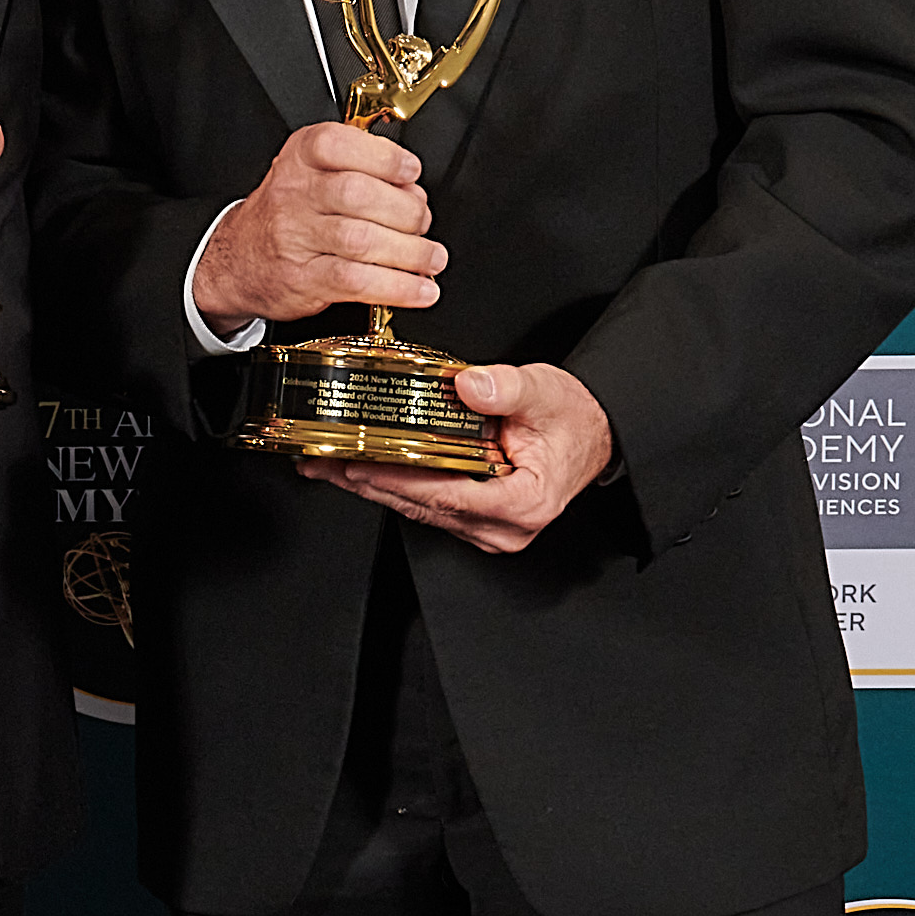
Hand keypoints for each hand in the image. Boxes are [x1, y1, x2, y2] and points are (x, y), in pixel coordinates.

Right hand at [195, 123, 442, 327]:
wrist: (237, 261)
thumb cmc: (286, 214)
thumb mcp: (312, 173)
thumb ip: (363, 171)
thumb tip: (415, 195)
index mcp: (300, 158)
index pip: (337, 144)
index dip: (383, 157)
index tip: (410, 172)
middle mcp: (293, 193)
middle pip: (356, 194)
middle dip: (405, 210)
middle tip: (422, 223)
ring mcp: (295, 238)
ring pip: (360, 240)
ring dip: (409, 253)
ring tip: (431, 259)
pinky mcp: (303, 279)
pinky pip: (355, 282)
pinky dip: (396, 288)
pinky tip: (419, 290)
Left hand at [323, 363, 613, 555]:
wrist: (592, 434)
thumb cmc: (572, 418)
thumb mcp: (544, 392)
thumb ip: (507, 388)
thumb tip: (469, 386)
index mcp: (523, 503)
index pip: (448, 494)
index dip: (400, 480)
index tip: (360, 464)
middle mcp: (503, 528)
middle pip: (423, 506)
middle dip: (368, 483)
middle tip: (322, 462)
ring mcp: (487, 530)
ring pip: (418, 510)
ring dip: (372, 486)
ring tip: (326, 466)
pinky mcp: (474, 521)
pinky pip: (426, 505)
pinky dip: (393, 486)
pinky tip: (361, 470)